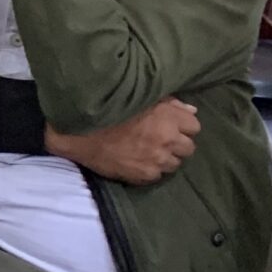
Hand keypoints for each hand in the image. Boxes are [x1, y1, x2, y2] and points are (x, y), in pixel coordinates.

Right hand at [48, 96, 197, 183]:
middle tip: (159, 139)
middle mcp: (167, 140)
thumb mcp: (140, 96)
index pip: (194, 126)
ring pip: (174, 164)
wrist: (77, 128)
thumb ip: (169, 102)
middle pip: (188, 148)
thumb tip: (191, 110)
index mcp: (169, 118)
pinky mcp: (143, 175)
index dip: (181, 125)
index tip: (169, 124)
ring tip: (147, 151)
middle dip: (176, 143)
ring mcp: (156, 160)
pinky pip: (156, 175)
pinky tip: (136, 160)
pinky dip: (149, 169)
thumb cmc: (108, 106)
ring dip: (164, 158)